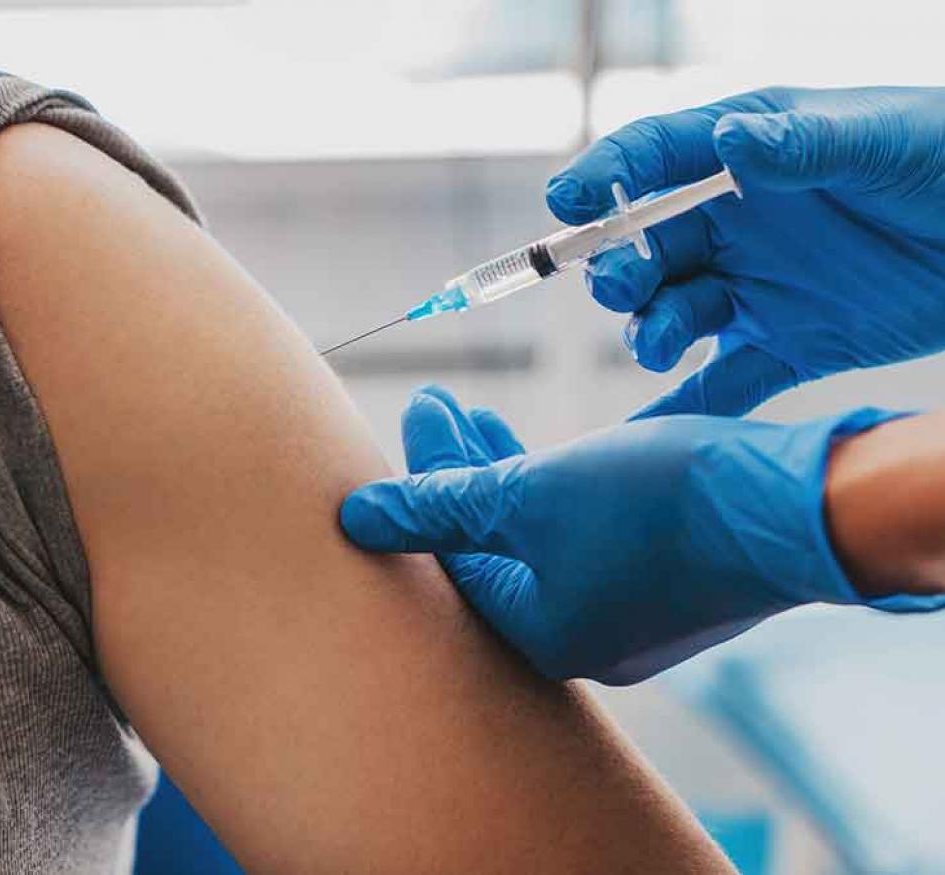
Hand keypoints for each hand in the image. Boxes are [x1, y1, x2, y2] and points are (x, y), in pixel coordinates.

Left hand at [340, 387, 931, 683]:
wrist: (796, 507)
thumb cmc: (654, 505)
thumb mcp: (528, 496)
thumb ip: (437, 507)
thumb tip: (353, 519)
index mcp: (538, 635)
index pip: (452, 556)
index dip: (422, 481)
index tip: (415, 412)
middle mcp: (580, 638)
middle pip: (491, 545)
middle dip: (457, 469)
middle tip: (433, 404)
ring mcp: (627, 612)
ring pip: (539, 536)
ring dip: (502, 472)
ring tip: (470, 414)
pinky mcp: (665, 580)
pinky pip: (583, 534)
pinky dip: (552, 488)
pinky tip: (538, 452)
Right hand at [546, 87, 944, 417]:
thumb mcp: (879, 141)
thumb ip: (802, 144)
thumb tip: (728, 141)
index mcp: (744, 159)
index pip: (654, 159)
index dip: (604, 177)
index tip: (566, 202)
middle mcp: (734, 225)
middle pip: (645, 250)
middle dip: (618, 269)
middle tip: (623, 286)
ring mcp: (753, 290)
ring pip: (670, 317)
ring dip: (649, 332)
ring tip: (661, 346)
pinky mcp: (781, 347)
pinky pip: (718, 386)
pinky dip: (682, 413)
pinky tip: (645, 443)